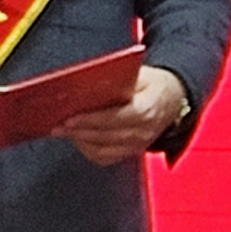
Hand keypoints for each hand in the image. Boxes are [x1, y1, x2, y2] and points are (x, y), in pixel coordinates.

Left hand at [59, 63, 191, 165]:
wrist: (172, 99)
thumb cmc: (152, 84)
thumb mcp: (140, 74)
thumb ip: (117, 80)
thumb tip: (86, 86)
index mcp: (148, 108)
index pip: (118, 117)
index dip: (92, 120)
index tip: (70, 118)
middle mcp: (145, 131)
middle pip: (107, 136)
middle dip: (79, 131)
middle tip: (58, 125)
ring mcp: (139, 145)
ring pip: (104, 150)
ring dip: (81, 141)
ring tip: (63, 130)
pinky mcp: (132, 152)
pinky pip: (106, 158)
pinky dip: (89, 149)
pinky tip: (78, 138)